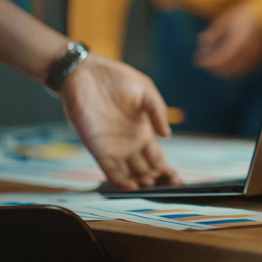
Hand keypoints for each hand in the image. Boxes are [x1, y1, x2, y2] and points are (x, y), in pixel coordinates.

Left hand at [58, 52, 178, 189]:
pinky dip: (120, 182)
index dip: (166, 170)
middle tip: (167, 186)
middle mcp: (129, 144)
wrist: (85, 73)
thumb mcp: (145, 91)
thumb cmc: (116, 78)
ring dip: (140, 184)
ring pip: (129, 175)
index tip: (177, 179)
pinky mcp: (97, 149)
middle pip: (145, 171)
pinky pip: (110, 171)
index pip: (157, 158)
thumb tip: (167, 135)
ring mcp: (114, 148)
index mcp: (143, 131)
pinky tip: (131, 187)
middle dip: (156, 181)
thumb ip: (158, 111)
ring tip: (150, 186)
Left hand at [194, 5, 261, 78]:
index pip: (223, 55)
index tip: (198, 58)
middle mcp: (251, 49)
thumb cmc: (243, 17)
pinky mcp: (258, 62)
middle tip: (201, 59)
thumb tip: (202, 41)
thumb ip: (215, 31)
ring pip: (235, 71)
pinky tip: (223, 61)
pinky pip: (242, 70)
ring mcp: (256, 57)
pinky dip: (230, 69)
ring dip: (220, 69)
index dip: (209, 60)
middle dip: (213, 66)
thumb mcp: (226, 19)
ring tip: (211, 59)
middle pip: (228, 66)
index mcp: (242, 37)